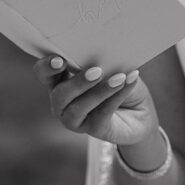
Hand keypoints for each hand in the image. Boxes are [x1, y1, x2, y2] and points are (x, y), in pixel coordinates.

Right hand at [34, 55, 158, 145]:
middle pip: (59, 94)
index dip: (47, 67)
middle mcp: (62, 102)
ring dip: (99, 92)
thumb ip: (102, 61)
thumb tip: (107, 54)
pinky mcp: (94, 130)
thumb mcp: (111, 67)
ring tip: (118, 78)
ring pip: (79, 108)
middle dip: (77, 83)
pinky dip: (116, 96)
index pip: (44, 73)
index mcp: (60, 81)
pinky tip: (128, 82)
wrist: (141, 111)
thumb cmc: (120, 82)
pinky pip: (102, 113)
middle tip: (96, 71)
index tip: (60, 60)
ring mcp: (75, 119)